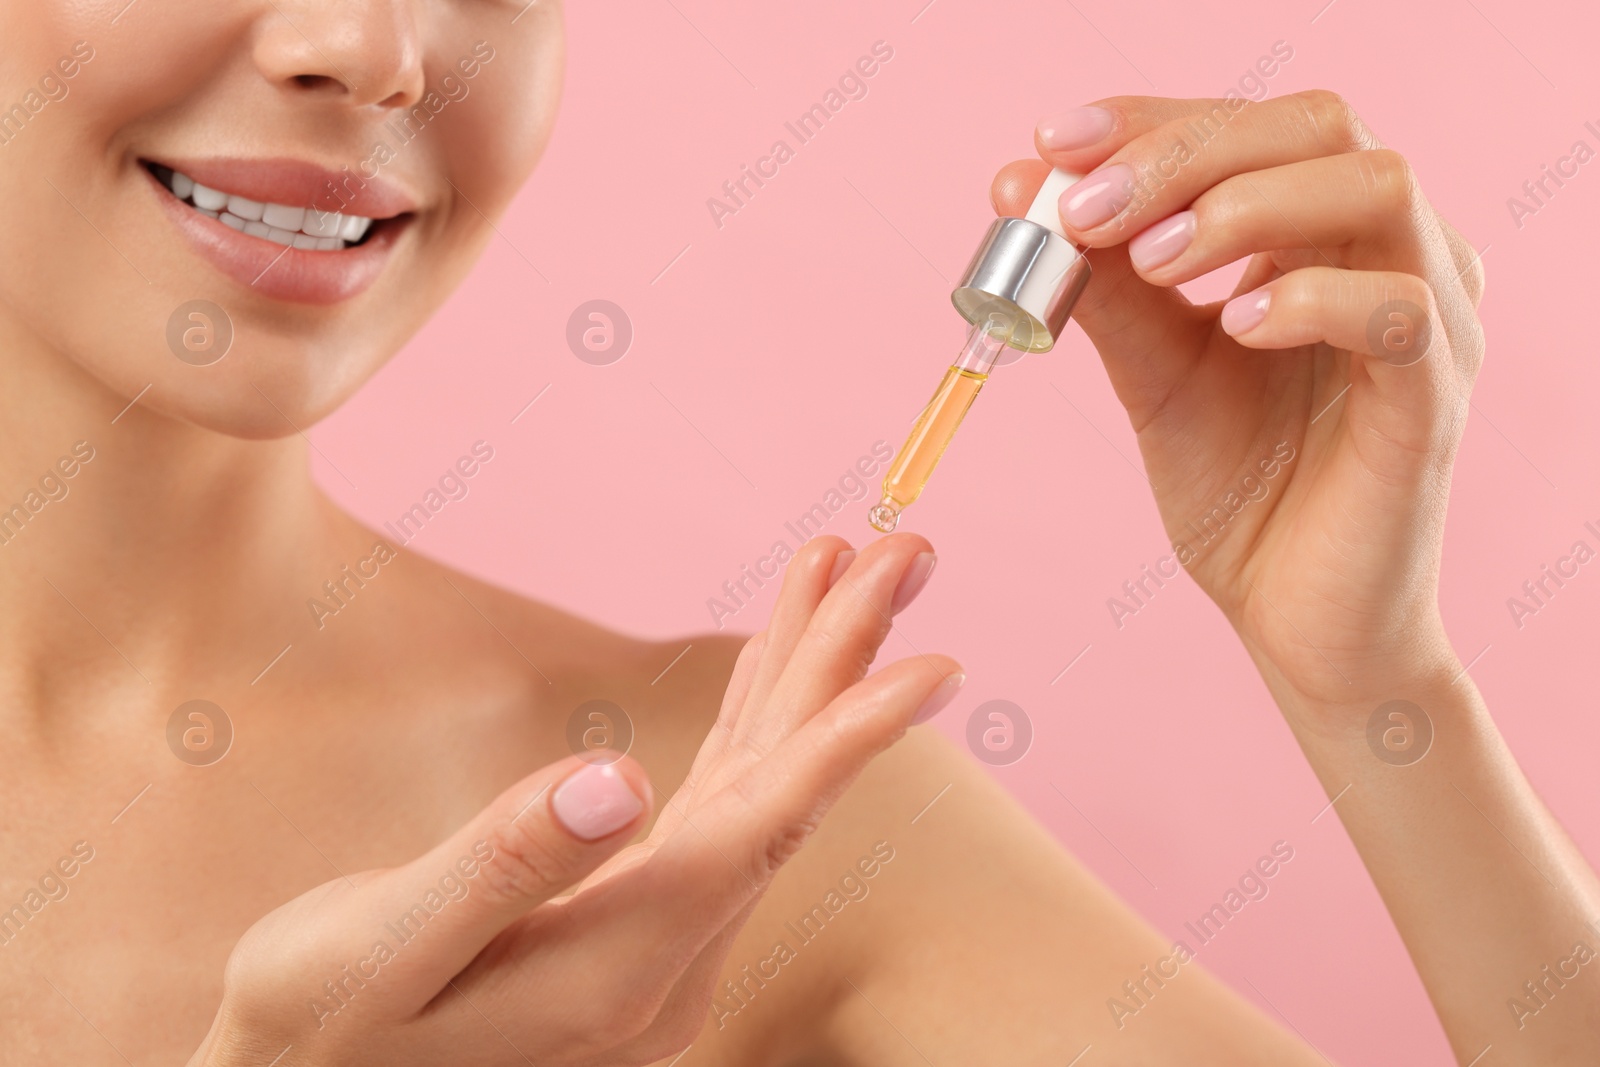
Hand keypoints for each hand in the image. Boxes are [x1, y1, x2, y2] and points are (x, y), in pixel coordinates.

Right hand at [187, 535, 959, 1066]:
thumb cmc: (315, 1024)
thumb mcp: (379, 949)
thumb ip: (503, 870)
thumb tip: (623, 782)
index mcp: (614, 971)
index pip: (754, 835)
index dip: (845, 744)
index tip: (932, 666)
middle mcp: (665, 963)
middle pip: (779, 794)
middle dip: (844, 666)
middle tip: (906, 553)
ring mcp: (659, 940)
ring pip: (758, 787)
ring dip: (804, 675)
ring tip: (847, 567)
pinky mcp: (635, 910)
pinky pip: (718, 799)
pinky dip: (750, 716)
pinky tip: (775, 654)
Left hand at [997, 91, 1485, 710]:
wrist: (1291, 617)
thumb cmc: (1239, 489)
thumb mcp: (1153, 372)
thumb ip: (1108, 284)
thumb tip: (1024, 188)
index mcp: (1326, 233)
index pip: (1251, 125)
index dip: (1151, 118)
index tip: (1053, 141)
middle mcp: (1392, 252)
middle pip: (1316, 126)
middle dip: (1185, 153)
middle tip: (1087, 208)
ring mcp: (1431, 316)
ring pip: (1377, 187)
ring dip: (1245, 205)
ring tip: (1152, 261)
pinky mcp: (1434, 397)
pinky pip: (1400, 309)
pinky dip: (1306, 299)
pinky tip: (1232, 326)